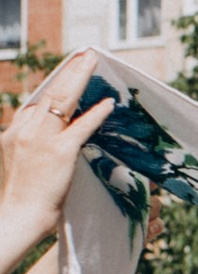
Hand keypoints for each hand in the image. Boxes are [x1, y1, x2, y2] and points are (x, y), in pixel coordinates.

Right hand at [0, 53, 103, 259]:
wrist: (16, 218)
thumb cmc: (20, 200)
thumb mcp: (18, 167)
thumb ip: (31, 150)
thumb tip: (46, 145)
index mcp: (13, 134)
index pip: (34, 105)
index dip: (53, 88)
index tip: (66, 74)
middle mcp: (24, 131)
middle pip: (49, 93)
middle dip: (68, 71)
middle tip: (85, 54)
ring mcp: (41, 140)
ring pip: (62, 100)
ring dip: (80, 77)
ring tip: (93, 60)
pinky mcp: (59, 152)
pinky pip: (81, 127)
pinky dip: (96, 114)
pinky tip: (108, 104)